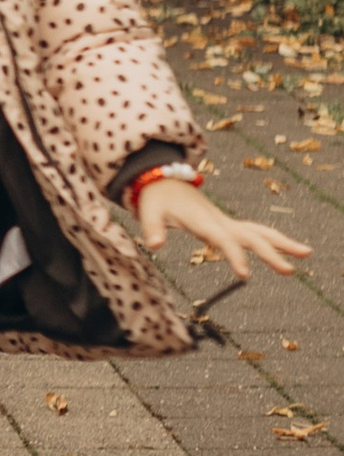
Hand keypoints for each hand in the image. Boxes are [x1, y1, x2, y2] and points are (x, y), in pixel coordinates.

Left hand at [135, 172, 311, 286]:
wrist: (163, 180)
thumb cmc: (156, 198)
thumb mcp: (149, 211)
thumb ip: (152, 227)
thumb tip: (154, 245)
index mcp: (203, 220)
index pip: (223, 240)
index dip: (234, 255)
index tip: (245, 275)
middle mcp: (219, 221)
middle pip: (252, 235)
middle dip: (272, 252)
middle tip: (292, 270)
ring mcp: (225, 222)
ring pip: (259, 231)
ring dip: (282, 242)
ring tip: (307, 253)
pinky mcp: (226, 225)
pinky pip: (253, 234)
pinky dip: (271, 242)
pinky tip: (284, 254)